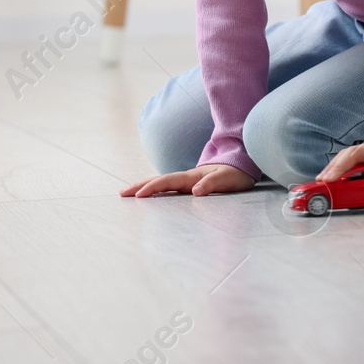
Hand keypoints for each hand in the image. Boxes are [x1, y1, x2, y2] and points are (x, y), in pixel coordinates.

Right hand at [121, 163, 255, 197]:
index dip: (153, 187)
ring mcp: (186, 181)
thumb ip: (212, 184)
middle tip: (122, 194)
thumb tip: (195, 191)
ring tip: (127, 194)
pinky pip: (167, 188)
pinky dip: (154, 190)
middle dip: (139, 186)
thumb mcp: (228, 180)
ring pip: (160, 183)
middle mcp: (186, 178)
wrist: (242, 167)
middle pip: (158, 180)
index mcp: (192, 177)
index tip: (139, 194)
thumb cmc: (235, 175)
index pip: (168, 181)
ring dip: (143, 187)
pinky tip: (147, 196)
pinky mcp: (188, 186)